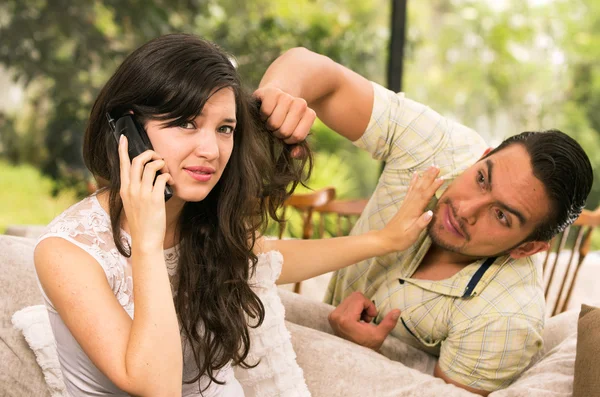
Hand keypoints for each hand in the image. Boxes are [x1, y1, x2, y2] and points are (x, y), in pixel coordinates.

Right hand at [118, 135, 173, 251]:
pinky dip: (169, 177)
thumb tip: (146, 177)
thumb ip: (135, 190)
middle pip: (138, 161)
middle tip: (158, 157)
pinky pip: (163, 178)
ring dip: (161, 164)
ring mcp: (142, 193)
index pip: (122, 165)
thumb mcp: (132, 204)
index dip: (123, 149)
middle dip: (149, 154)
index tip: (123, 138)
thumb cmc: (141, 223)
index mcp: (124, 189)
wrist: (145, 240)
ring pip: (151, 166)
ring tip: (166, 170)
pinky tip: (171, 182)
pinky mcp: (154, 198)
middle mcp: (131, 189)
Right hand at [253, 86, 315, 157]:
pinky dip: (262, 116)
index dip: (288, 140)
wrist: (273, 99)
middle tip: (277, 127)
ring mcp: (286, 96)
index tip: (286, 134)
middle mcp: (301, 103)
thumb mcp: (293, 136)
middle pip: (285, 131)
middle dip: (277, 133)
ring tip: (270, 120)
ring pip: (275, 122)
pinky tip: (265, 113)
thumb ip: (299, 151)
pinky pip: (265, 111)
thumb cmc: (284, 122)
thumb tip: (294, 154)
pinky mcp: (271, 92)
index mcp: (309, 114)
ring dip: (269, 125)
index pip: (297, 137)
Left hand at [328, 292, 399, 350]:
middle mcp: (336, 316)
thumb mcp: (379, 336)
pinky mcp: (332, 316)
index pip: (359, 298)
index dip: (369, 306)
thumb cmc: (366, 347)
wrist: (352, 357)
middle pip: (354, 296)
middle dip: (365, 305)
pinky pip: (346, 303)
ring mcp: (332, 316)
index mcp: (346, 319)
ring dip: (360, 307)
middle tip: (368, 319)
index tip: (372, 318)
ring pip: (350, 299)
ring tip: (362, 321)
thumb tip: (398, 310)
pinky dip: (354, 309)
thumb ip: (388, 323)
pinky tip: (357, 320)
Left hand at [376, 166, 443, 253]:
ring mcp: (407, 204)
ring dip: (424, 176)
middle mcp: (410, 205)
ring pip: (416, 187)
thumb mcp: (412, 235)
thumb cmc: (400, 239)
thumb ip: (421, 224)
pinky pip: (410, 190)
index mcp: (413, 211)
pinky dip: (413, 181)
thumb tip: (430, 213)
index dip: (433, 187)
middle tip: (437, 166)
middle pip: (421, 188)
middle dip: (429, 177)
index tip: (442, 178)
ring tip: (430, 167)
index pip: (425, 196)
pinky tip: (415, 175)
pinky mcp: (405, 205)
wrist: (385, 239)